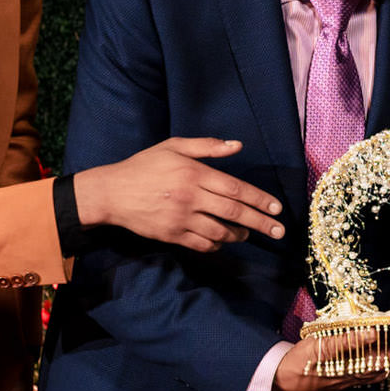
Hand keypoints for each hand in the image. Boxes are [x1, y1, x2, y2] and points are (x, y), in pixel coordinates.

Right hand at [76, 138, 286, 252]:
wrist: (110, 192)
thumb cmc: (143, 166)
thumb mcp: (173, 147)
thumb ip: (207, 146)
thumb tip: (238, 145)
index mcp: (194, 174)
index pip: (236, 189)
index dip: (259, 199)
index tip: (276, 208)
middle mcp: (191, 197)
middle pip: (234, 212)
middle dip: (260, 222)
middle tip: (279, 231)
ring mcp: (181, 219)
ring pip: (220, 232)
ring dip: (239, 235)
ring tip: (248, 234)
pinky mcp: (171, 235)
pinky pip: (201, 244)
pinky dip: (216, 245)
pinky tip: (223, 241)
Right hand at [269, 332, 388, 390]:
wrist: (280, 380)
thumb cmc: (298, 361)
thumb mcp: (320, 346)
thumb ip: (346, 340)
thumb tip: (373, 334)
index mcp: (350, 367)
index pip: (381, 359)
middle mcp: (351, 378)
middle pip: (382, 369)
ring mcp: (345, 382)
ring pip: (374, 375)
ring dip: (389, 366)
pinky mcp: (339, 383)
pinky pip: (363, 378)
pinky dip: (375, 371)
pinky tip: (379, 366)